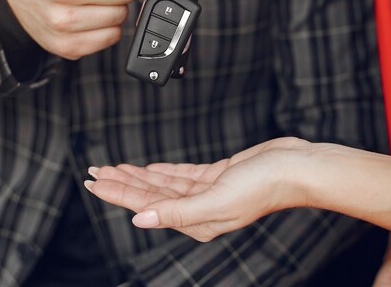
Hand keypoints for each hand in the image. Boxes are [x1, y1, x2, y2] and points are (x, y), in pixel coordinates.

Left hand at [85, 137, 309, 241]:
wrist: (295, 167)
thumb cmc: (263, 186)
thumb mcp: (216, 201)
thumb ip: (176, 212)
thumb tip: (140, 221)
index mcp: (196, 221)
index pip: (146, 206)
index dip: (117, 194)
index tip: (95, 183)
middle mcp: (198, 209)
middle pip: (150, 195)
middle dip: (121, 183)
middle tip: (96, 172)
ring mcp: (208, 192)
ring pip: (164, 184)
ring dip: (139, 176)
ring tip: (115, 168)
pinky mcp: (218, 175)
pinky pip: (183, 175)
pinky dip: (164, 171)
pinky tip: (150, 169)